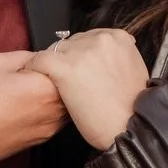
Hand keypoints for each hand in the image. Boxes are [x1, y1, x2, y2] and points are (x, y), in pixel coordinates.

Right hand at [0, 50, 67, 167]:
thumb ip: (26, 56)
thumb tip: (41, 57)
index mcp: (45, 89)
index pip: (67, 67)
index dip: (57, 58)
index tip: (45, 57)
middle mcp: (53, 112)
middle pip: (71, 89)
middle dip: (60, 77)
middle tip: (39, 71)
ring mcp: (49, 129)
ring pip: (65, 106)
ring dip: (56, 95)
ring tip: (33, 88)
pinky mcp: (41, 140)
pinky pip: (54, 119)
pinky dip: (48, 110)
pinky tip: (28, 104)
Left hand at [24, 29, 148, 150]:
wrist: (131, 129)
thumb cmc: (133, 109)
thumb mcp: (133, 71)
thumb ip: (117, 58)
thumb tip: (102, 59)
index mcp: (118, 38)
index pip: (89, 38)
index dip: (81, 54)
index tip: (77, 66)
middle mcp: (100, 39)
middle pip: (72, 42)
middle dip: (68, 59)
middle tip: (66, 79)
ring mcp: (82, 52)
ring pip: (55, 50)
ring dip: (52, 65)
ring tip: (50, 82)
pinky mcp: (64, 67)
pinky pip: (39, 61)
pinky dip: (34, 69)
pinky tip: (34, 79)